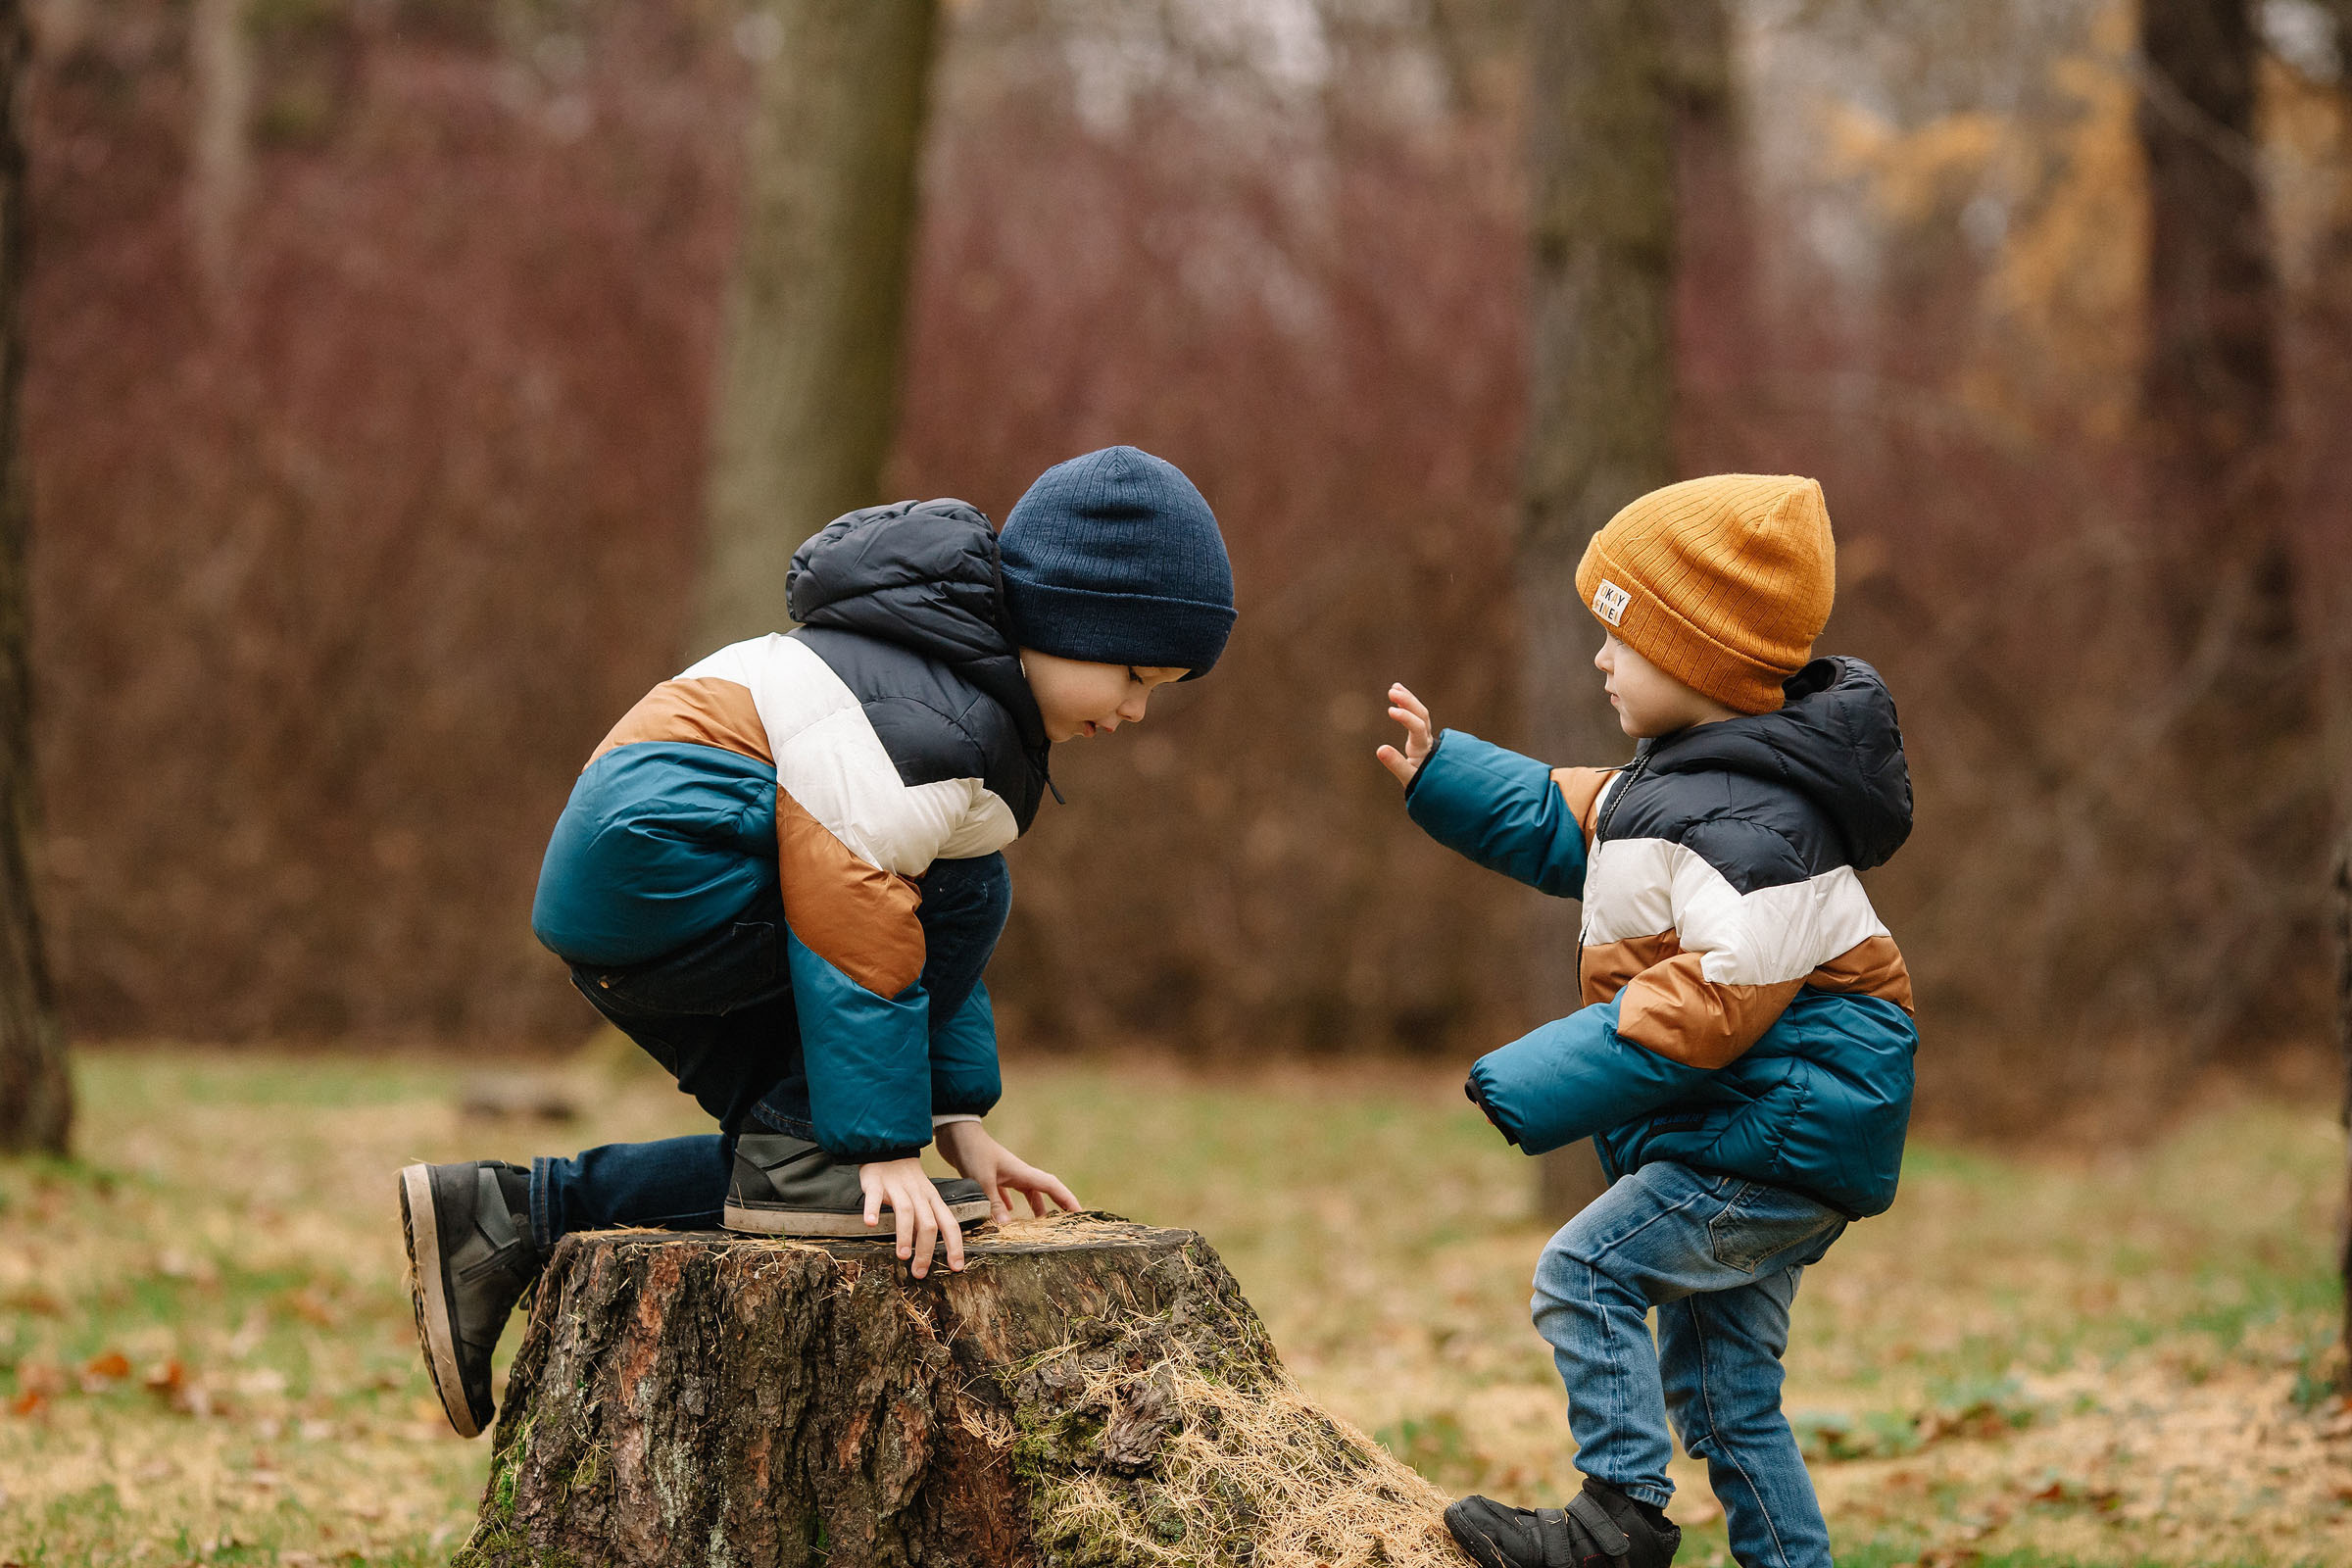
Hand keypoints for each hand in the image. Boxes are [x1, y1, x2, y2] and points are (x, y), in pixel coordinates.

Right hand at [858, 1156, 965, 1277]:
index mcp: (933, 1200)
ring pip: (906, 1212)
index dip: (955, 1246)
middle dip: (926, 1250)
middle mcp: (918, 1195)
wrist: (889, 1148)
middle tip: (919, 1272)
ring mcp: (897, 1188)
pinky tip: (871, 1224)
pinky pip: (875, 1197)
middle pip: (928, 1223)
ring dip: (905, 1235)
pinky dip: (873, 1210)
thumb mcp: (924, 1199)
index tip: (956, 1268)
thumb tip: (929, 1252)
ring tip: (903, 1256)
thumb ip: (927, 1222)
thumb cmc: (908, 1181)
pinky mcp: (876, 1183)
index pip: (949, 1224)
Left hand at [933, 1122, 1080, 1225]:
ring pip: (1026, 1192)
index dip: (1067, 1199)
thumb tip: (1006, 1226)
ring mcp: (1005, 1173)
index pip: (1051, 1186)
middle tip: (1064, 1221)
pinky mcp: (991, 1175)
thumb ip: (993, 1203)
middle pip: (1043, 1190)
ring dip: (1034, 1205)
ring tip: (1036, 1224)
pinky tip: (1005, 1215)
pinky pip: (1007, 1192)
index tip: (1079, 1213)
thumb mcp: (982, 1180)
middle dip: (1055, 1205)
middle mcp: (1017, 1173)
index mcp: (1021, 1172)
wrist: (955, 1133)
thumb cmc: (972, 1152)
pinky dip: (1010, 1204)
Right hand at [1376, 683, 1434, 785]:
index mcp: (1424, 749)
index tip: (1390, 710)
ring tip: (1394, 687)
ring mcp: (1426, 737)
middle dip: (1408, 702)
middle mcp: (1427, 740)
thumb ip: (1396, 764)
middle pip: (1422, 715)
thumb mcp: (1409, 778)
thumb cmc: (1424, 784)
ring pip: (1421, 713)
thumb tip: (1380, 749)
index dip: (1406, 718)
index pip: (1419, 728)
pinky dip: (1408, 705)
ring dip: (1408, 700)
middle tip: (1392, 692)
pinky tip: (1397, 694)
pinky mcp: (1421, 736)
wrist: (1438, 788)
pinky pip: (1417, 716)